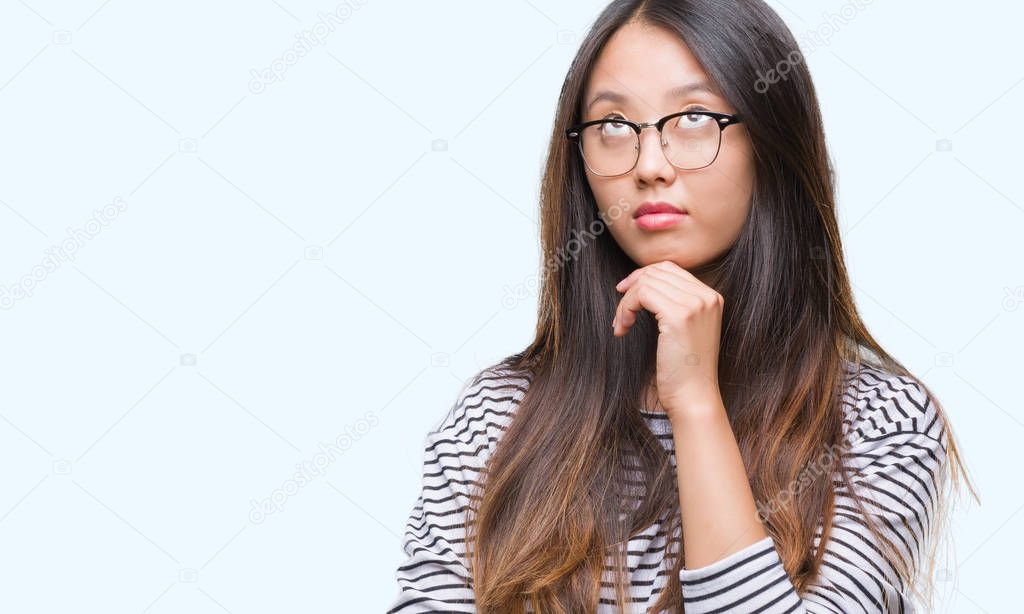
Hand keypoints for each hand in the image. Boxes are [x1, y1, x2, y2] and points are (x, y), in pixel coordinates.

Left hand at [612, 261, 723, 417]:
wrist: (693, 397)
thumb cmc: (685, 370)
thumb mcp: (684, 329)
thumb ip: (674, 303)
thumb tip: (643, 282)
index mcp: (711, 297)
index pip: (670, 269)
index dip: (643, 276)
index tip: (625, 292)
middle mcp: (706, 297)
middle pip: (657, 272)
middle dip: (631, 288)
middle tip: (620, 313)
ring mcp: (694, 304)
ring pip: (646, 283)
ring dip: (626, 303)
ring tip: (621, 324)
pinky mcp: (678, 315)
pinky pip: (641, 295)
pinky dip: (625, 309)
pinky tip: (622, 328)